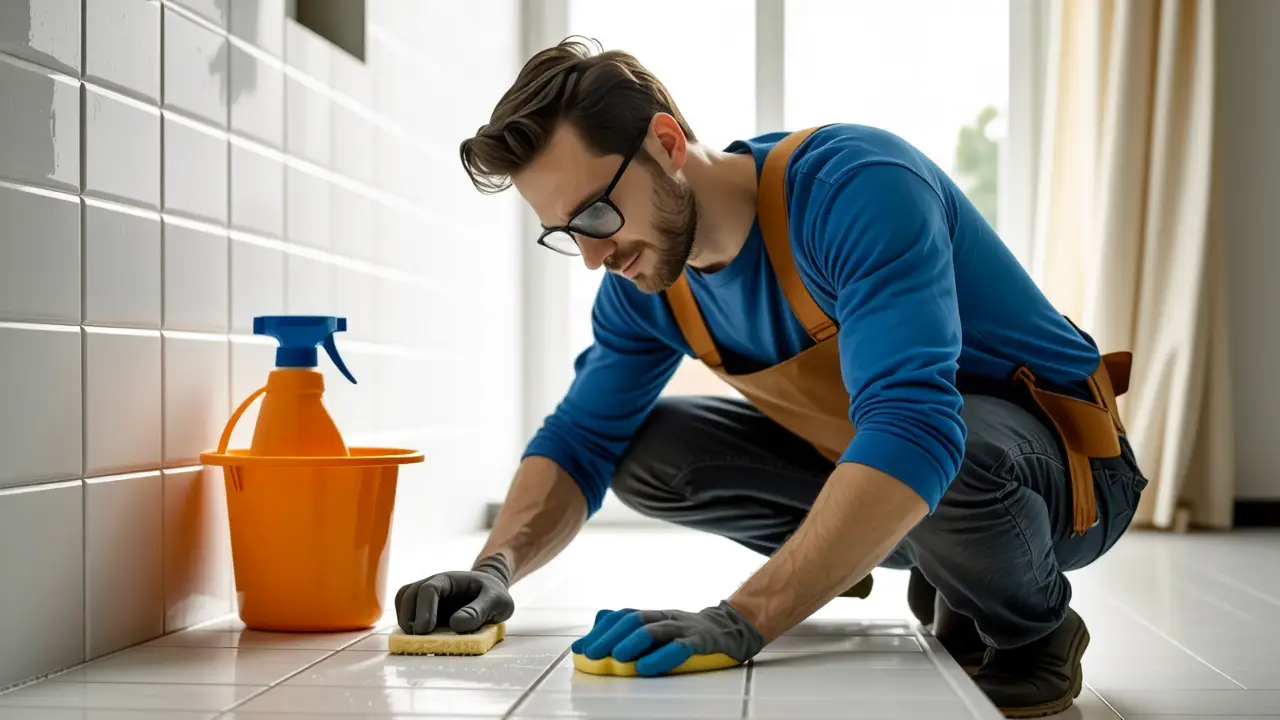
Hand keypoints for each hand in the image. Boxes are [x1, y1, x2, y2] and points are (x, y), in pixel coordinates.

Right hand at [394, 556, 514, 634]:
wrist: (491, 592)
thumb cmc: (494, 595)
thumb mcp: (498, 601)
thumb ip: (480, 611)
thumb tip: (456, 625)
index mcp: (450, 580)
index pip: (429, 589)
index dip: (424, 609)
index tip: (425, 629)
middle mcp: (434, 585)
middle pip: (409, 594)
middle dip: (409, 616)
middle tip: (419, 637)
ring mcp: (427, 597)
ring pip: (403, 600)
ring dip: (405, 620)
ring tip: (416, 638)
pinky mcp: (425, 609)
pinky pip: (406, 610)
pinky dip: (406, 622)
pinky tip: (417, 636)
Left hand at [571, 601, 764, 675]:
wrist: (732, 629)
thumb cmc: (688, 634)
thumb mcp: (658, 631)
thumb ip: (627, 634)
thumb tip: (588, 641)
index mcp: (653, 615)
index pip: (621, 616)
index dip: (600, 631)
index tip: (580, 649)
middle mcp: (665, 617)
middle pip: (633, 619)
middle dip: (609, 636)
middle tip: (591, 653)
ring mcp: (684, 627)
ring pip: (654, 629)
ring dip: (631, 642)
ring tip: (614, 657)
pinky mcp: (701, 641)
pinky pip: (680, 647)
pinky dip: (661, 657)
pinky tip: (645, 668)